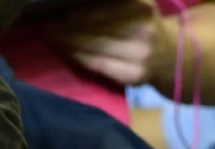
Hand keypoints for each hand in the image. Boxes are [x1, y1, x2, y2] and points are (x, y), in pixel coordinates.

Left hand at [43, 0, 174, 86]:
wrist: (172, 56)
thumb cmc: (143, 25)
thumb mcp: (137, 4)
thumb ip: (112, 2)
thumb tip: (70, 2)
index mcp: (142, 5)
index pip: (100, 8)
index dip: (74, 11)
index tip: (51, 9)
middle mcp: (143, 27)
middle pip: (93, 26)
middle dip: (63, 26)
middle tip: (42, 24)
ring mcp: (140, 54)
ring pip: (92, 46)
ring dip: (65, 42)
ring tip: (47, 35)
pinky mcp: (133, 75)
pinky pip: (96, 64)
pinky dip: (76, 56)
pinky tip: (63, 50)